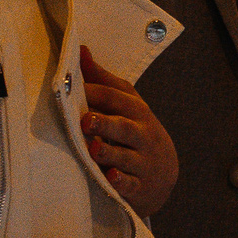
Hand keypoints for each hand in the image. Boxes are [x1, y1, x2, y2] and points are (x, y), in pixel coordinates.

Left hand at [82, 46, 179, 215]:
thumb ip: (104, 81)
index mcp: (137, 112)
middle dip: (105, 123)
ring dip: (109, 152)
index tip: (74, 89)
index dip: (97, 93)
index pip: (118, 99)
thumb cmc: (137, 132)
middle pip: (124, 127)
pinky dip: (122, 182)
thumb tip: (81, 51)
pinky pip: (131, 184)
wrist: (163, 174)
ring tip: (93, 148)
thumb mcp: (128, 106)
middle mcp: (142, 135)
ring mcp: (142, 162)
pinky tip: (111, 177)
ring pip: (126, 157)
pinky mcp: (140, 186)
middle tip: (85, 120)